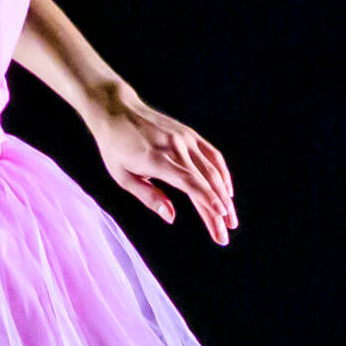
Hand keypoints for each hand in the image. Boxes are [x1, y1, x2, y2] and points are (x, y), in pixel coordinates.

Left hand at [82, 86, 236, 244]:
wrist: (116, 111)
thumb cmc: (115, 148)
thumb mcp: (122, 176)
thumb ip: (148, 196)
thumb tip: (171, 217)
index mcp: (155, 159)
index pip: (188, 181)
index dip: (207, 199)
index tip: (221, 216)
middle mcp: (174, 146)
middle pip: (205, 180)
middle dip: (218, 209)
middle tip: (225, 234)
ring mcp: (184, 138)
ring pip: (212, 169)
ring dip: (224, 195)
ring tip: (230, 219)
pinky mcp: (189, 134)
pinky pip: (212, 155)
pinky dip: (222, 174)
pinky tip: (227, 191)